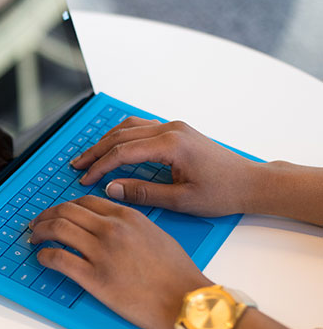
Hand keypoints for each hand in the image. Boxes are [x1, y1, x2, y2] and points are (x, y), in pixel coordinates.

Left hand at [29, 196, 211, 328]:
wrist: (184, 299)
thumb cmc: (175, 272)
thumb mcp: (154, 234)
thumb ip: (129, 224)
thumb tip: (107, 224)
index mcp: (126, 216)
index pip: (84, 201)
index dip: (65, 205)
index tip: (58, 212)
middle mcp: (111, 229)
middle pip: (66, 211)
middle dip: (46, 215)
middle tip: (38, 224)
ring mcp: (101, 252)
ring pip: (58, 230)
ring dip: (40, 232)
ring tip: (35, 238)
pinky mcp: (94, 278)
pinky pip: (59, 259)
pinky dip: (45, 256)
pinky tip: (42, 258)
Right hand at [72, 118, 259, 216]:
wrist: (251, 182)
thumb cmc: (223, 192)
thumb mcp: (181, 200)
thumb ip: (143, 192)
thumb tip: (112, 188)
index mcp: (171, 145)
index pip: (123, 152)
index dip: (100, 166)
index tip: (85, 179)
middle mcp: (171, 130)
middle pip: (121, 136)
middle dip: (96, 151)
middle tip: (77, 165)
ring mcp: (174, 127)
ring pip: (129, 128)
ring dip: (106, 141)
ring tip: (89, 156)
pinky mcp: (177, 132)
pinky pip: (141, 128)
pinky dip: (122, 136)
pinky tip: (113, 146)